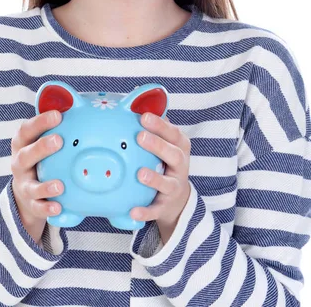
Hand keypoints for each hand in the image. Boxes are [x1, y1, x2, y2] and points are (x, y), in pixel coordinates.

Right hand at [10, 110, 64, 243]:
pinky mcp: (30, 204)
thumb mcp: (43, 140)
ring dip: (44, 186)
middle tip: (59, 141)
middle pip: (25, 155)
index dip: (40, 122)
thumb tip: (84, 102)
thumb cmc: (42, 157)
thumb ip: (58, 126)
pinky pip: (38, 207)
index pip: (26, 130)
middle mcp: (20, 163)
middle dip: (41, 148)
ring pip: (30, 185)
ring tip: (60, 186)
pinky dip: (47, 208)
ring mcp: (24, 185)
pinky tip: (59, 207)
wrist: (27, 192)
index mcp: (23, 144)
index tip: (58, 115)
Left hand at [130, 112, 190, 242]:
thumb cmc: (164, 162)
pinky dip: (145, 212)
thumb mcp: (163, 144)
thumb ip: (152, 128)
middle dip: (158, 145)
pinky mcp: (165, 207)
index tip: (144, 116)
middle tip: (140, 137)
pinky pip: (155, 210)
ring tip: (140, 174)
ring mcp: (174, 188)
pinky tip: (132, 211)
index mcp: (179, 148)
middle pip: (175, 155)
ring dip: (155, 179)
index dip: (161, 125)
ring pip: (167, 184)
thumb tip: (131, 99)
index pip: (174, 134)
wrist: (177, 200)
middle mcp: (181, 167)